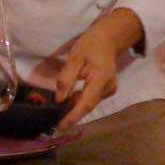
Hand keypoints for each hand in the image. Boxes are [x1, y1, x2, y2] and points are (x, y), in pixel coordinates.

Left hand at [54, 8, 143, 128]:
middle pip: (87, 105)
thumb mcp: (75, 58)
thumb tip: (60, 99)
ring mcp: (109, 90)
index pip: (86, 103)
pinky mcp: (107, 89)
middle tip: (54, 119)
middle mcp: (108, 88)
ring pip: (89, 103)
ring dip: (75, 107)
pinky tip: (69, 100)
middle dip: (71, 113)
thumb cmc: (90, 45)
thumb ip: (67, 78)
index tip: (61, 126)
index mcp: (101, 79)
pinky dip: (80, 100)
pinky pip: (91, 98)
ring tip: (59, 111)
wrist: (108, 38)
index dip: (73, 116)